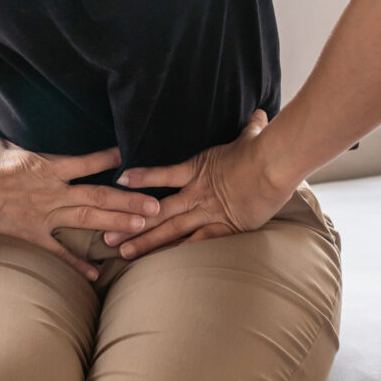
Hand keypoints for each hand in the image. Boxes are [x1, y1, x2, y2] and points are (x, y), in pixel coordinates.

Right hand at [0, 109, 161, 281]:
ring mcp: (46, 215)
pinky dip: (77, 264)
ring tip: (143, 229)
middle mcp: (54, 192)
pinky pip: (59, 252)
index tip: (131, 158)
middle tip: (157, 206)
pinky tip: (96, 274)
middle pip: (100, 197)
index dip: (111, 160)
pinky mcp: (33, 235)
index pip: (88, 162)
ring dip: (118, 224)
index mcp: (48, 167)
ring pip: (89, 221)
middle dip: (131, 201)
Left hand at [102, 109, 294, 258]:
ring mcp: (208, 211)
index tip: (118, 181)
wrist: (275, 165)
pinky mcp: (224, 226)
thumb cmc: (264, 148)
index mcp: (197, 169)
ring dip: (145, 241)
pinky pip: (197, 241)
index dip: (139, 177)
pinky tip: (160, 264)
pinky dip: (178, 251)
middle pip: (156, 210)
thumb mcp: (252, 136)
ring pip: (170, 229)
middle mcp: (196, 192)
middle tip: (106, 234)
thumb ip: (250, 128)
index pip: (161, 174)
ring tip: (122, 252)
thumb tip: (259, 116)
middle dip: (130, 222)